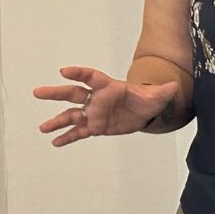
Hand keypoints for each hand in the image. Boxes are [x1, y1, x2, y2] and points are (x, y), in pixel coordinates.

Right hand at [33, 66, 180, 147]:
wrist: (145, 112)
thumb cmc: (147, 99)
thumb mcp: (158, 96)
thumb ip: (164, 92)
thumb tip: (176, 87)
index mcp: (110, 87)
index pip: (92, 77)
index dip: (79, 73)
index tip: (64, 71)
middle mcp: (97, 99)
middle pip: (73, 94)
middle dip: (57, 93)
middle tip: (38, 92)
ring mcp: (94, 113)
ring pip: (72, 115)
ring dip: (58, 121)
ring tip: (43, 128)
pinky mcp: (96, 127)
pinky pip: (79, 132)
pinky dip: (68, 137)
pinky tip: (55, 142)